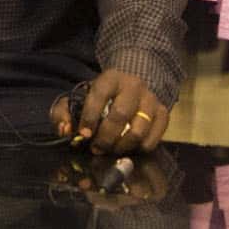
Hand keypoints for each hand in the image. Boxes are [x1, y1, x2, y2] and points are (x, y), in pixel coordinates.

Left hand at [51, 69, 167, 157]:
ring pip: (138, 130)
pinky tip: (127, 149)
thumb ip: (64, 113)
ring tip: (111, 150)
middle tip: (97, 149)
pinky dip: (138, 150)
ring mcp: (151, 100)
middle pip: (120, 115)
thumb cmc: (102, 96)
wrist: (131, 86)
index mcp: (110, 78)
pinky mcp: (163, 114)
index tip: (83, 135)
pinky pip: (153, 139)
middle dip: (106, 137)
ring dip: (122, 146)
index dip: (89, 117)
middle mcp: (133, 86)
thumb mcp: (80, 97)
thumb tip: (65, 131)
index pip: (99, 95)